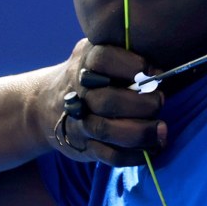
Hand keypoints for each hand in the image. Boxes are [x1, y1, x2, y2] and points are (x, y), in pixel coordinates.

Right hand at [52, 39, 166, 165]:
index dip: (132, 65)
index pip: (103, 59)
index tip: (155, 72)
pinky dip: (134, 155)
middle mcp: (79, 93)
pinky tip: (152, 148)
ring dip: (140, 132)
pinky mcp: (83, 147)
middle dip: (142, 104)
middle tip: (159, 100)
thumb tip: (158, 56)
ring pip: (107, 130)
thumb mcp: (93, 52)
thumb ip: (119, 49)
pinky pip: (109, 155)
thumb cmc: (88, 75)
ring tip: (161, 129)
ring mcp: (79, 122)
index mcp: (84, 63)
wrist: (45, 104)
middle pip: (108, 101)